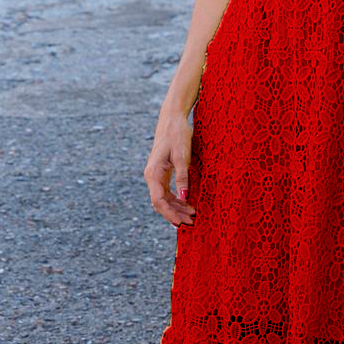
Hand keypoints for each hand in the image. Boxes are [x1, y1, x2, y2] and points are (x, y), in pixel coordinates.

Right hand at [143, 109, 196, 227]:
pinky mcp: (161, 172)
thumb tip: (184, 197)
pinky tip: (187, 203)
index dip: (169, 214)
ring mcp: (155, 175)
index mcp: (153, 174)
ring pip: (164, 198)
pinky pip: (166, 191)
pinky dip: (176, 199)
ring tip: (192, 215)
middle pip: (161, 202)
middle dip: (175, 214)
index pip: (159, 201)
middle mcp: (151, 176)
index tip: (181, 224)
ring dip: (176, 208)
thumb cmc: (177, 135)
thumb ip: (182, 177)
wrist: (172, 119)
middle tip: (192, 222)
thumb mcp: (182, 156)